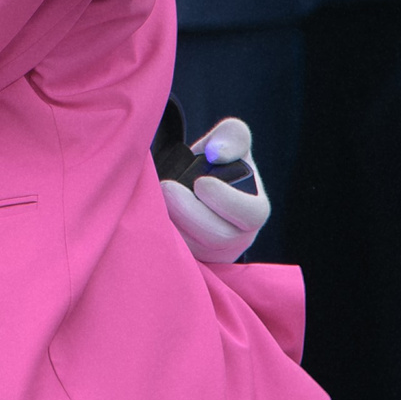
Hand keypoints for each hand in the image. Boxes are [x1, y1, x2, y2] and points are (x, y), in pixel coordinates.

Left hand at [159, 116, 269, 264]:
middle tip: (165, 187)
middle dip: (189, 212)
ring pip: (192, 250)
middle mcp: (237, 238)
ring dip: (170, 222)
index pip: (251, 214)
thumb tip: (216, 153)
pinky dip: (158, 234)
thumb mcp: (228, 141)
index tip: (200, 182)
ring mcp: (211, 254)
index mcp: (253, 210)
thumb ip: (232, 136)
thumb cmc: (214, 162)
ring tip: (155, 196)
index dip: (225, 199)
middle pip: (218, 238)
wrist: (190, 183)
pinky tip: (147, 211)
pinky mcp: (189, 263)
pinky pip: (173, 257)